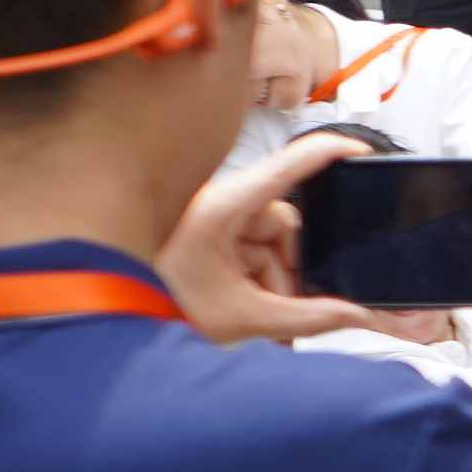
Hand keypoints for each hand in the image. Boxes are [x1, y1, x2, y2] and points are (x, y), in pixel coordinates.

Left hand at [160, 127, 388, 343]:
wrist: (108, 320)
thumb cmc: (155, 307)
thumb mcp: (243, 317)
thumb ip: (307, 318)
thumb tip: (354, 316)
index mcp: (225, 207)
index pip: (290, 165)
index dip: (331, 151)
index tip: (362, 151)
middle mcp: (218, 204)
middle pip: (284, 222)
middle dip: (287, 268)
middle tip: (275, 304)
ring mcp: (209, 218)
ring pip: (267, 242)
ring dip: (268, 279)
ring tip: (249, 315)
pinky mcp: (203, 235)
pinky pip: (246, 250)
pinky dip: (251, 279)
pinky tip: (239, 307)